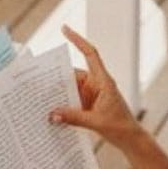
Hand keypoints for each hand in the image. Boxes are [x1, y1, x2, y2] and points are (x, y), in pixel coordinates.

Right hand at [49, 24, 140, 147]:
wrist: (130, 140)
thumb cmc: (120, 127)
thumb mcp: (96, 122)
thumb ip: (73, 118)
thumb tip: (52, 114)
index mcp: (102, 80)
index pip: (90, 54)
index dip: (78, 40)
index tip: (64, 28)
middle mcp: (96, 84)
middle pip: (72, 73)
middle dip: (56, 75)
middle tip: (36, 77)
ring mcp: (91, 94)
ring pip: (69, 87)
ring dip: (57, 92)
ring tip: (39, 97)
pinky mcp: (87, 104)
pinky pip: (71, 99)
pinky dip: (61, 103)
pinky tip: (50, 110)